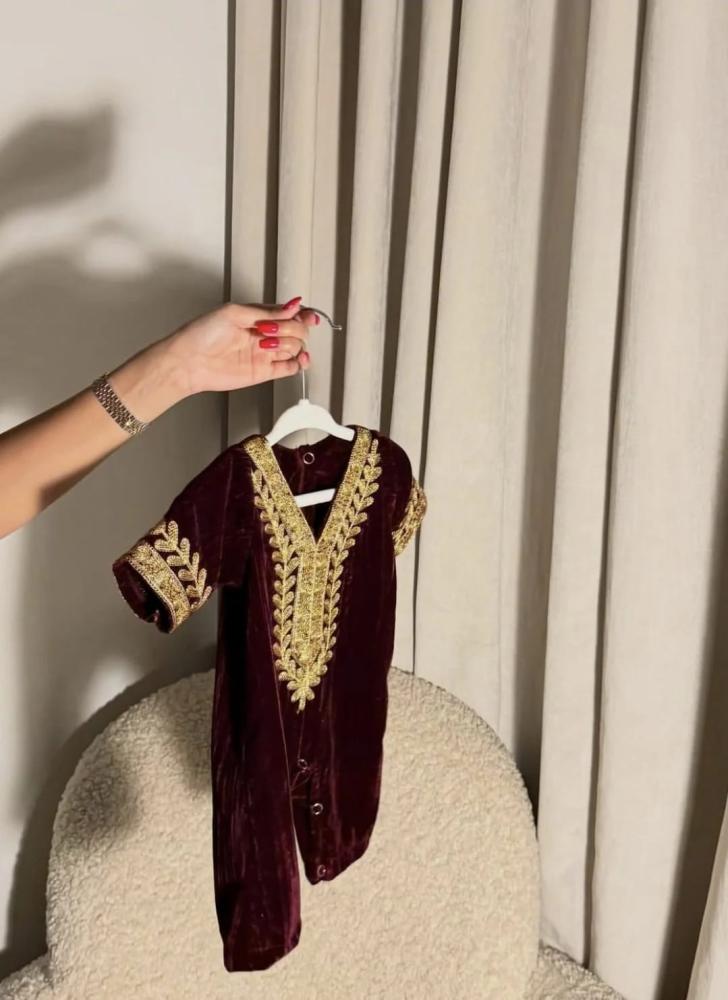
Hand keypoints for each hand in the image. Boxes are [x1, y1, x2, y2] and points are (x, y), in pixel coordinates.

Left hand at [162, 296, 316, 396]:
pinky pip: (290, 368)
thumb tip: (292, 306)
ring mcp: (265, 353)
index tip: (307, 315)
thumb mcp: (235, 313)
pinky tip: (301, 359)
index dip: (302, 313)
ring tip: (269, 344)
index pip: (289, 312)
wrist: (188, 362)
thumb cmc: (202, 334)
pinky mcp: (264, 371)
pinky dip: (300, 364)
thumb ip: (266, 311)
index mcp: (258, 316)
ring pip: (296, 347)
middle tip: (275, 330)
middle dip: (293, 328)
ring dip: (291, 344)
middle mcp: (264, 334)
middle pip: (296, 330)